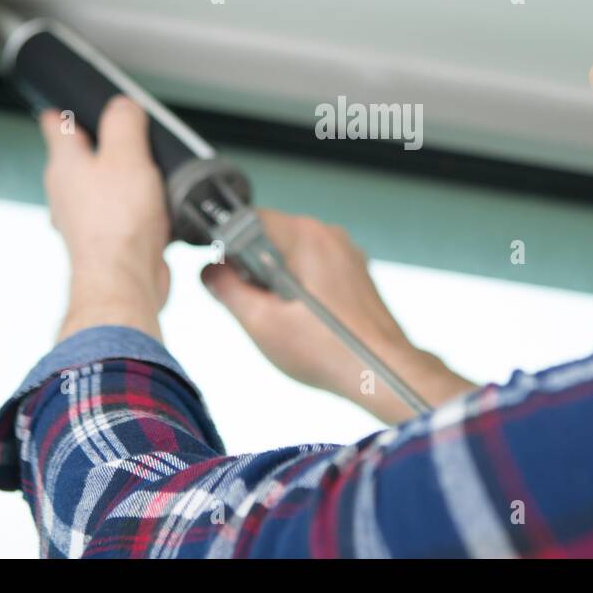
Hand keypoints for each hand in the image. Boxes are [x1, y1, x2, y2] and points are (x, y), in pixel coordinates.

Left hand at [39, 97, 170, 341]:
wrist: (124, 281)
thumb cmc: (118, 224)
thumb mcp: (127, 156)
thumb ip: (124, 124)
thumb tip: (123, 107)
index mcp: (65, 165)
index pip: (55, 126)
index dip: (64, 111)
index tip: (68, 105)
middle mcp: (68, 193)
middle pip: (79, 159)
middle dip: (100, 146)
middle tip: (124, 135)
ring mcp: (84, 220)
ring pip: (100, 189)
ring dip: (120, 181)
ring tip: (146, 172)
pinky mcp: (106, 242)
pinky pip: (119, 216)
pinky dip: (134, 209)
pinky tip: (156, 210)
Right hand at [201, 210, 475, 423]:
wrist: (382, 372)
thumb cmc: (328, 350)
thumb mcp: (260, 322)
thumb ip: (227, 289)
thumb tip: (210, 271)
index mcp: (305, 235)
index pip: (248, 219)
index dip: (229, 249)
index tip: (231, 280)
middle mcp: (328, 235)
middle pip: (270, 236)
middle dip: (254, 269)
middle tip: (261, 307)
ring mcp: (345, 252)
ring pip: (292, 254)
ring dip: (278, 281)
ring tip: (285, 317)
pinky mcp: (354, 272)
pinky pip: (314, 268)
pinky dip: (301, 288)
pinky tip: (305, 321)